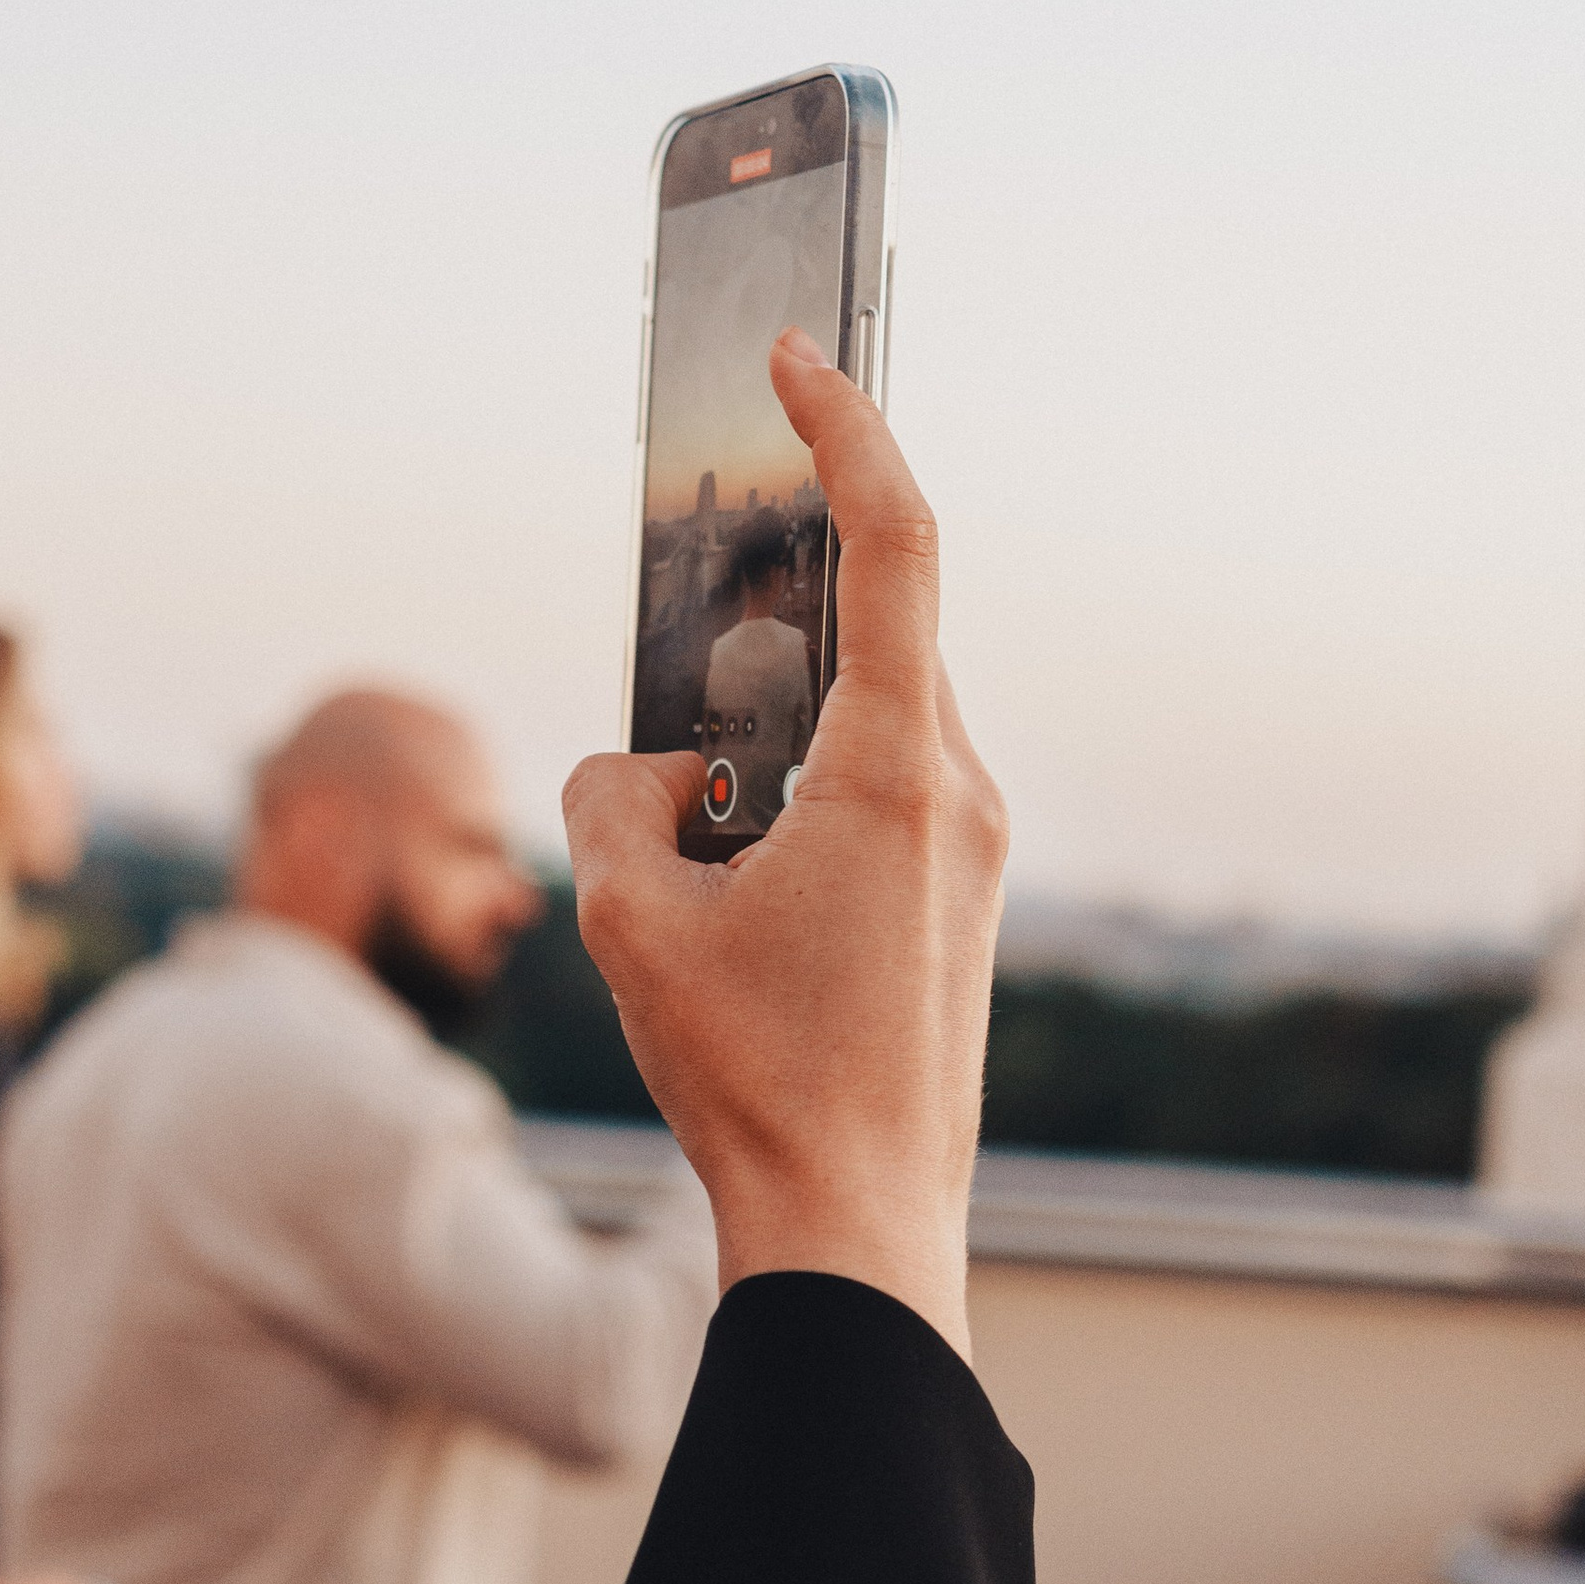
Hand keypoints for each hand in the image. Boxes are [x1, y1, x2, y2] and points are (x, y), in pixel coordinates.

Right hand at [564, 327, 1005, 1360]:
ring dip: (773, 717)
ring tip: (686, 790)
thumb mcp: (629, 917)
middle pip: (871, 631)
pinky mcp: (957, 904)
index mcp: (898, 769)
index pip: (896, 542)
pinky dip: (799, 780)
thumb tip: (648, 773)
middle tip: (694, 568)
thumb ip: (613, 797)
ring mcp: (971, 852)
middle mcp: (959, 792)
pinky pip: (879, 788)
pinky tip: (727, 851)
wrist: (857, 1231)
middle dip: (769, 601)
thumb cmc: (752, 1078)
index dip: (846, 427)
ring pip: (867, 719)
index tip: (797, 352)